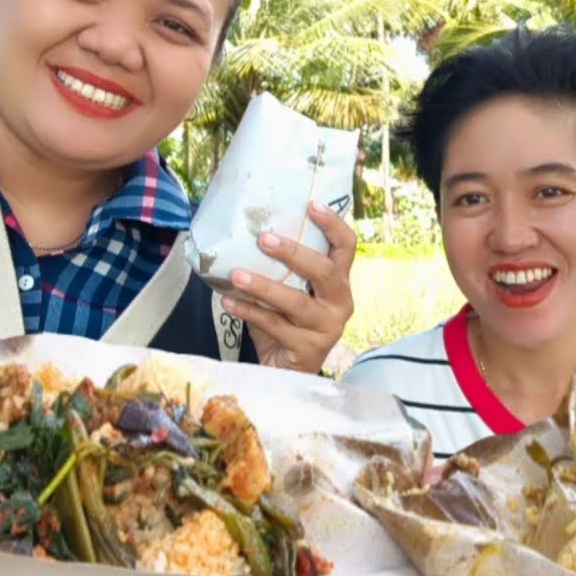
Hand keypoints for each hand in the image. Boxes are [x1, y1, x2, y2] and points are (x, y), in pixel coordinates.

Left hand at [219, 201, 356, 373]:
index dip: (333, 225)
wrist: (286, 371)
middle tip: (262, 238)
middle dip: (294, 253)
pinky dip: (249, 311)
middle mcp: (340, 304)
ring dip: (264, 286)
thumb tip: (244, 233)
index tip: (311, 205)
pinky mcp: (308, 350)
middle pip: (324, 272)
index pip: (347, 248)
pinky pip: (274, 325)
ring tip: (236, 274)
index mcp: (339, 283)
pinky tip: (228, 301)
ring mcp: (327, 328)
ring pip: (296, 302)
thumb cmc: (286, 325)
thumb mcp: (288, 292)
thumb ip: (279, 270)